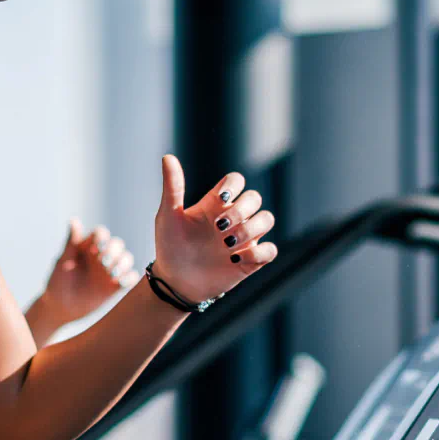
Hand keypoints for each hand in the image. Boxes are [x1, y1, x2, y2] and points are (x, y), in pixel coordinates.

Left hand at [39, 219, 138, 325]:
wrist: (60, 308)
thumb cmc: (58, 282)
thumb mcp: (63, 261)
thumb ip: (70, 243)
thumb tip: (74, 220)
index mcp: (88, 247)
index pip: (101, 234)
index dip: (102, 237)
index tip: (96, 247)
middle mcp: (101, 256)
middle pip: (117, 245)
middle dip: (113, 251)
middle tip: (103, 263)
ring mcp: (110, 270)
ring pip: (126, 259)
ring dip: (123, 263)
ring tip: (112, 274)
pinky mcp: (115, 286)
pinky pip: (130, 278)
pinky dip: (129, 278)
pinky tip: (121, 283)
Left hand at [151, 155, 276, 304]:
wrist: (174, 282)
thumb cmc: (170, 247)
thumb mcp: (168, 216)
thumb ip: (172, 188)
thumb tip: (168, 157)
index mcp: (215, 203)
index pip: (237, 181)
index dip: (234, 185)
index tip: (219, 199)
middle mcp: (232, 218)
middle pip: (255, 198)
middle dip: (241, 210)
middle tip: (219, 228)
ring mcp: (243, 238)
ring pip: (267, 219)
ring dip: (251, 229)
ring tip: (226, 245)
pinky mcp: (250, 260)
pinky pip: (270, 250)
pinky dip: (258, 253)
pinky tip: (235, 260)